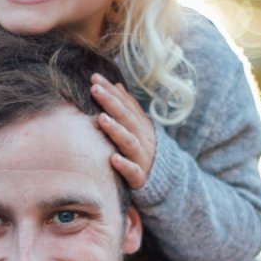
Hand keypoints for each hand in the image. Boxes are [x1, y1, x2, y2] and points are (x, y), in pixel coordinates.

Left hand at [91, 75, 157, 189]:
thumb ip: (128, 108)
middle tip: (95, 89)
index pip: (125, 105)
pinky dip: (124, 165)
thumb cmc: (142, 152)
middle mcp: (142, 139)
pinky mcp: (140, 178)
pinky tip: (113, 159)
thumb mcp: (138, 129)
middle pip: (127, 118)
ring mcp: (142, 158)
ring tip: (101, 119)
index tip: (95, 78)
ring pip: (129, 142)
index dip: (111, 91)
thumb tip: (116, 85)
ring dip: (116, 130)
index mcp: (140, 126)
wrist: (165, 182)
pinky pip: (133, 171)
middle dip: (111, 103)